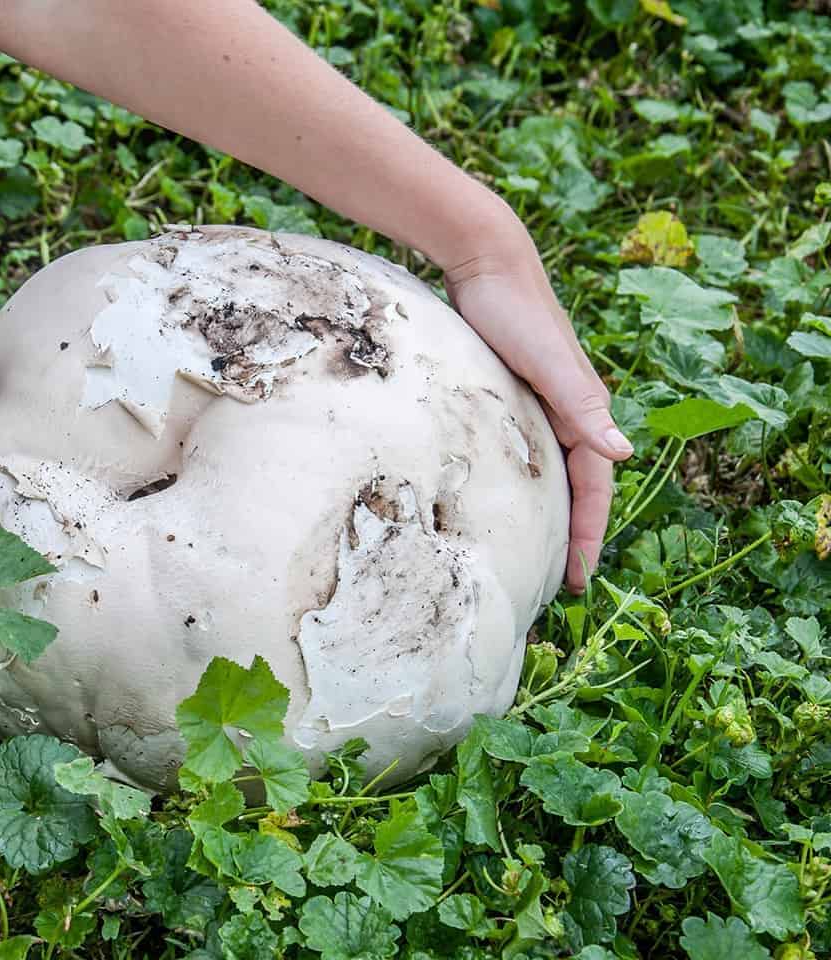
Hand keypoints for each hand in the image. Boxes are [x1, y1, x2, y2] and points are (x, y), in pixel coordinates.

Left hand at [442, 207, 633, 592]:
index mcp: (582, 410)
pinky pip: (525, 449)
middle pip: (576, 485)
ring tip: (535, 549)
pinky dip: (524, 479)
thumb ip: (582, 405)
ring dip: (550, 510)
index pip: (594, 487)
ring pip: (551, 469)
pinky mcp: (510, 391)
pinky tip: (502, 493)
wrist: (483, 259)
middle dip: (573, 533)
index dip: (588, 533)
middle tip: (559, 580)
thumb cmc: (513, 311)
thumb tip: (624, 456)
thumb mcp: (548, 361)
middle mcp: (566, 410)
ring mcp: (539, 401)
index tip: (578, 578)